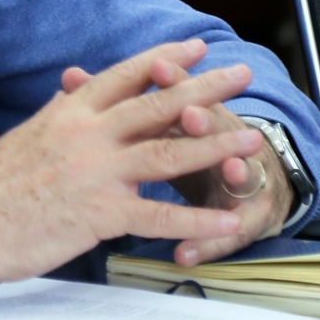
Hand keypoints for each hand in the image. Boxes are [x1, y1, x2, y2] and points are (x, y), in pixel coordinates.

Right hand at [0, 38, 265, 282]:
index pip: (126, 74)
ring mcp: (97, 172)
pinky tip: (224, 222)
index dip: (164, 58)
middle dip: (206, 88)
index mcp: (70, 110)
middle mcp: (88, 133)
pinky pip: (160, 215)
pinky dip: (197, 221)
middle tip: (241, 74)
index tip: (194, 46)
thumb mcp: (29, 132)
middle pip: (158, 103)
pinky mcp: (100, 213)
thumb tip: (72, 88)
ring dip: (216, 145)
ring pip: (168, 152)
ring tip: (251, 140)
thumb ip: (59, 111)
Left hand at [124, 58, 295, 266]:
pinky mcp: (249, 216)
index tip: (159, 66)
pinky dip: (210, 240)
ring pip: (240, 172)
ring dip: (231, 170)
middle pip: (217, 126)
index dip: (175, 78)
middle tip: (191, 117)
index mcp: (197, 113)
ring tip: (231, 170)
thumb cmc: (187, 148)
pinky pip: (235, 230)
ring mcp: (242, 178)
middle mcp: (224, 138)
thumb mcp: (157, 128)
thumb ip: (118, 102)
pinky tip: (187, 254)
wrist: (247, 189)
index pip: (185, 91)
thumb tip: (71, 76)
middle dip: (204, 121)